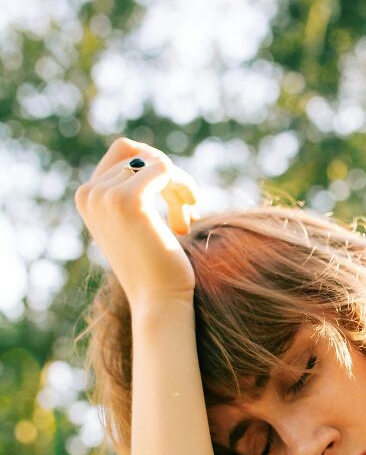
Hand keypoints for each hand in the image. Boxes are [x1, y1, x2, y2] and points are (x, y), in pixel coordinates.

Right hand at [74, 138, 199, 309]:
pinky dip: (185, 187)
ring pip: (157, 162)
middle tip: (188, 210)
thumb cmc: (156, 268)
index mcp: (87, 197)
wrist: (158, 301)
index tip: (176, 207)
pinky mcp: (128, 200)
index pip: (125, 153)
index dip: (157, 173)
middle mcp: (89, 193)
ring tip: (189, 219)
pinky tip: (189, 218)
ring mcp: (106, 195)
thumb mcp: (138, 224)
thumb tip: (153, 157)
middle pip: (140, 153)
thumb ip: (134, 191)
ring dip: (181, 188)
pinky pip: (166, 169)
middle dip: (170, 178)